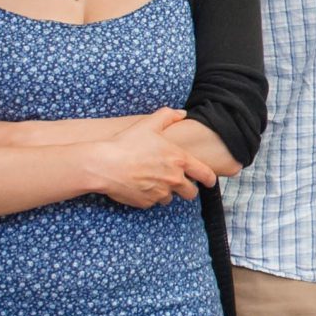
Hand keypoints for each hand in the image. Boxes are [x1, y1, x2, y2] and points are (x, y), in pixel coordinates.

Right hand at [84, 109, 207, 207]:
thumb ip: (168, 116)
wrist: (105, 165)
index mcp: (179, 160)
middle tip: (178, 183)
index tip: (211, 181)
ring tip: (153, 181)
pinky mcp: (147, 203)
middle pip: (191, 192)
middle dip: (187, 189)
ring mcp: (160, 193)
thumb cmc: (127, 143)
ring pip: (170, 198)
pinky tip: (139, 186)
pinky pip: (153, 202)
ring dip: (166, 192)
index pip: (205, 174)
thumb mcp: (148, 124)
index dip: (210, 179)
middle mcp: (174, 179)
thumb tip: (182, 113)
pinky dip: (149, 196)